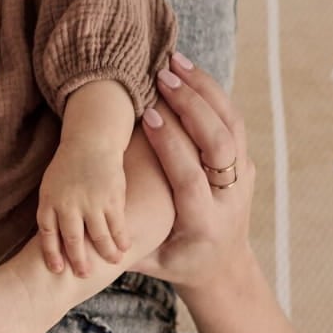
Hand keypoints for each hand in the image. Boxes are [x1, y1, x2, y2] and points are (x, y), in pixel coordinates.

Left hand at [37, 138, 129, 276]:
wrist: (91, 141)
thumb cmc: (69, 167)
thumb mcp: (51, 186)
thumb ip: (52, 211)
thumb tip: (54, 243)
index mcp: (49, 201)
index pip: (47, 235)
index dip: (52, 255)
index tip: (58, 270)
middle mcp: (68, 204)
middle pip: (72, 240)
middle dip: (79, 261)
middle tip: (85, 274)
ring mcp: (91, 202)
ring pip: (99, 237)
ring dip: (106, 254)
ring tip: (113, 262)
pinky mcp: (111, 198)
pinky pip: (117, 226)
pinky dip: (121, 239)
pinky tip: (125, 247)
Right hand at [135, 55, 254, 288]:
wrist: (224, 268)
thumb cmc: (175, 262)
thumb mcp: (150, 261)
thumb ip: (125, 241)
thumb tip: (88, 221)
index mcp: (204, 222)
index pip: (190, 176)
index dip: (171, 144)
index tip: (148, 115)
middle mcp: (229, 196)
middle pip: (219, 143)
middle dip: (192, 106)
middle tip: (163, 78)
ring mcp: (242, 177)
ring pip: (231, 125)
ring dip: (204, 90)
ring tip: (175, 63)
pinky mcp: (244, 163)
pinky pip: (232, 121)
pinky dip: (212, 94)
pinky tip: (189, 72)